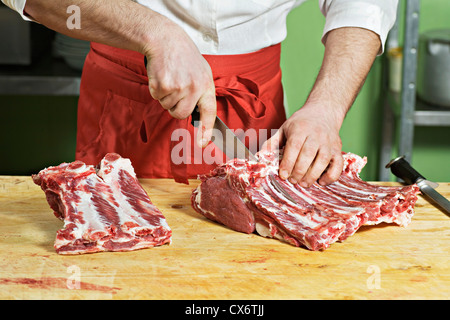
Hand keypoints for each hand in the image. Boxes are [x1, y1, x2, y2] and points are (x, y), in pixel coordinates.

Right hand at [144, 19, 216, 146]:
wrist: (165, 39)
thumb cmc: (183, 55)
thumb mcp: (200, 71)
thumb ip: (201, 91)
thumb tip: (199, 112)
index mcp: (206, 85)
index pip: (209, 112)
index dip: (207, 130)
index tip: (202, 143)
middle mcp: (194, 88)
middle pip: (181, 114)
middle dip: (174, 107)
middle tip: (174, 89)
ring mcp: (178, 87)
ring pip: (167, 106)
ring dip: (165, 96)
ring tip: (169, 77)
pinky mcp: (163, 86)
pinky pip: (157, 98)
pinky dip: (156, 89)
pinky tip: (161, 75)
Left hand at [261, 103, 343, 186]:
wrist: (324, 112)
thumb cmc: (300, 124)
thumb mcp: (284, 129)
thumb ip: (272, 143)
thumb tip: (260, 157)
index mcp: (300, 129)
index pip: (294, 146)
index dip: (288, 162)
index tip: (283, 175)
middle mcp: (316, 135)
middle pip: (308, 154)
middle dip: (299, 170)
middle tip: (292, 181)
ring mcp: (329, 142)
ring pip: (323, 160)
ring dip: (313, 175)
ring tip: (304, 183)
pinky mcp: (338, 149)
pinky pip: (338, 164)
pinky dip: (331, 175)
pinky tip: (321, 181)